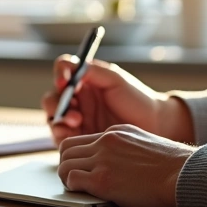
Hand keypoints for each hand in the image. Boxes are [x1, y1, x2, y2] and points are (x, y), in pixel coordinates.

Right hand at [41, 55, 194, 145]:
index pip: (62, 73)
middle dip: (55, 103)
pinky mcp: (79, 139)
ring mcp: (76, 120)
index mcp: (84, 81)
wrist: (155, 127)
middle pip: (52, 98)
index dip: (59, 75)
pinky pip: (61, 138)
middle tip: (72, 110)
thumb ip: (92, 71)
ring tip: (76, 123)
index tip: (66, 81)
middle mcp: (76, 100)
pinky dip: (62, 136)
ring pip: (53, 119)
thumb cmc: (137, 100)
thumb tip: (68, 67)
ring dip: (58, 120)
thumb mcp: (115, 79)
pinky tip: (74, 136)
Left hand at [57, 125, 195, 206]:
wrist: (187, 176)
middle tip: (73, 178)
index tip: (80, 166)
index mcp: (116, 131)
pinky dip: (72, 187)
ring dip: (67, 177)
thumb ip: (126, 148)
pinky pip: (71, 179)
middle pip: (66, 149)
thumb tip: (116, 162)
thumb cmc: (175, 167)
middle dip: (67, 164)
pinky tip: (83, 192)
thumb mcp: (146, 144)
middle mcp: (106, 142)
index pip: (81, 139)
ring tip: (77, 187)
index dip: (76, 155)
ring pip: (64, 164)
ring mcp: (102, 159)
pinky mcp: (102, 179)